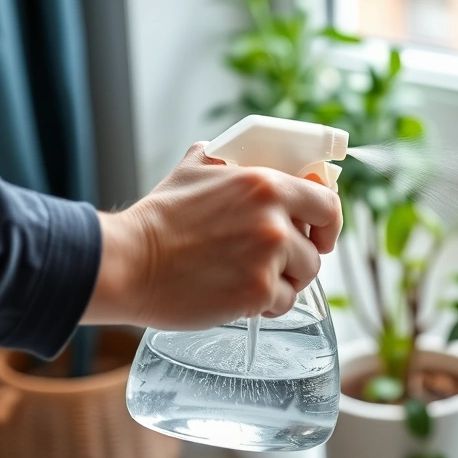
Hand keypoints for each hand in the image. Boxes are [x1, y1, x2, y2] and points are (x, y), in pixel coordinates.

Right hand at [82, 142, 341, 327]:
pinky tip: (239, 299)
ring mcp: (267, 258)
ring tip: (248, 280)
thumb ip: (225, 159)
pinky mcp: (256, 293)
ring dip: (283, 284)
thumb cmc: (158, 219)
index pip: (326, 203)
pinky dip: (265, 306)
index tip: (320, 234)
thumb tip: (232, 151)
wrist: (129, 263)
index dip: (328, 222)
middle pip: (317, 248)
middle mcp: (274, 220)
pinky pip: (282, 303)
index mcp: (266, 185)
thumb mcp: (193, 169)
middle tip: (274, 264)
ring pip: (302, 278)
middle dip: (299, 258)